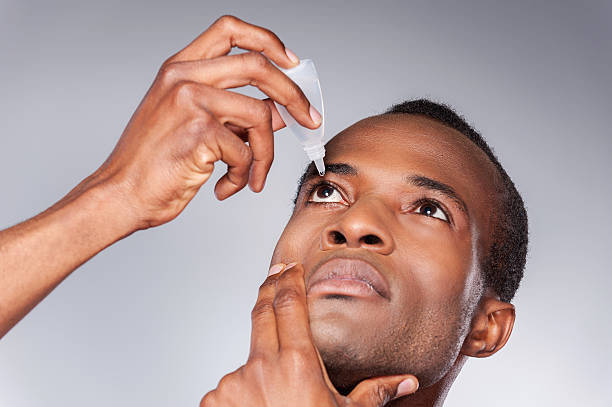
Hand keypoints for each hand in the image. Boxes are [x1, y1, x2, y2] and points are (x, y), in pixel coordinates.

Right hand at [87, 15, 319, 228]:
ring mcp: (189, 100)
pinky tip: (225, 187)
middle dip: (293, 95)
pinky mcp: (198, 131)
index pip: (229, 30)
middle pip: (258, 66)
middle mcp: (183, 76)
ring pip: (259, 116)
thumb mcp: (194, 127)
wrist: (120, 195)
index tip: (290, 62)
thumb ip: (234, 113)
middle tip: (308, 119)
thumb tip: (280, 112)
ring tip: (252, 178)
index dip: (268, 41)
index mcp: (179, 68)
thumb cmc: (153, 164)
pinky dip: (244, 176)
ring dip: (266, 154)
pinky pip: (246, 151)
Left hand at [200, 263, 418, 406]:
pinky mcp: (215, 398)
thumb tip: (406, 382)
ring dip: (262, 363)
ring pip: (250, 358)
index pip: (289, 305)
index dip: (288, 280)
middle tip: (275, 274)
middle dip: (269, 289)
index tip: (290, 267)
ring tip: (278, 393)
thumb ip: (374, 393)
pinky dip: (243, 389)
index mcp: (297, 363)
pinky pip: (231, 384)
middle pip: (262, 312)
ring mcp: (235, 382)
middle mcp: (262, 366)